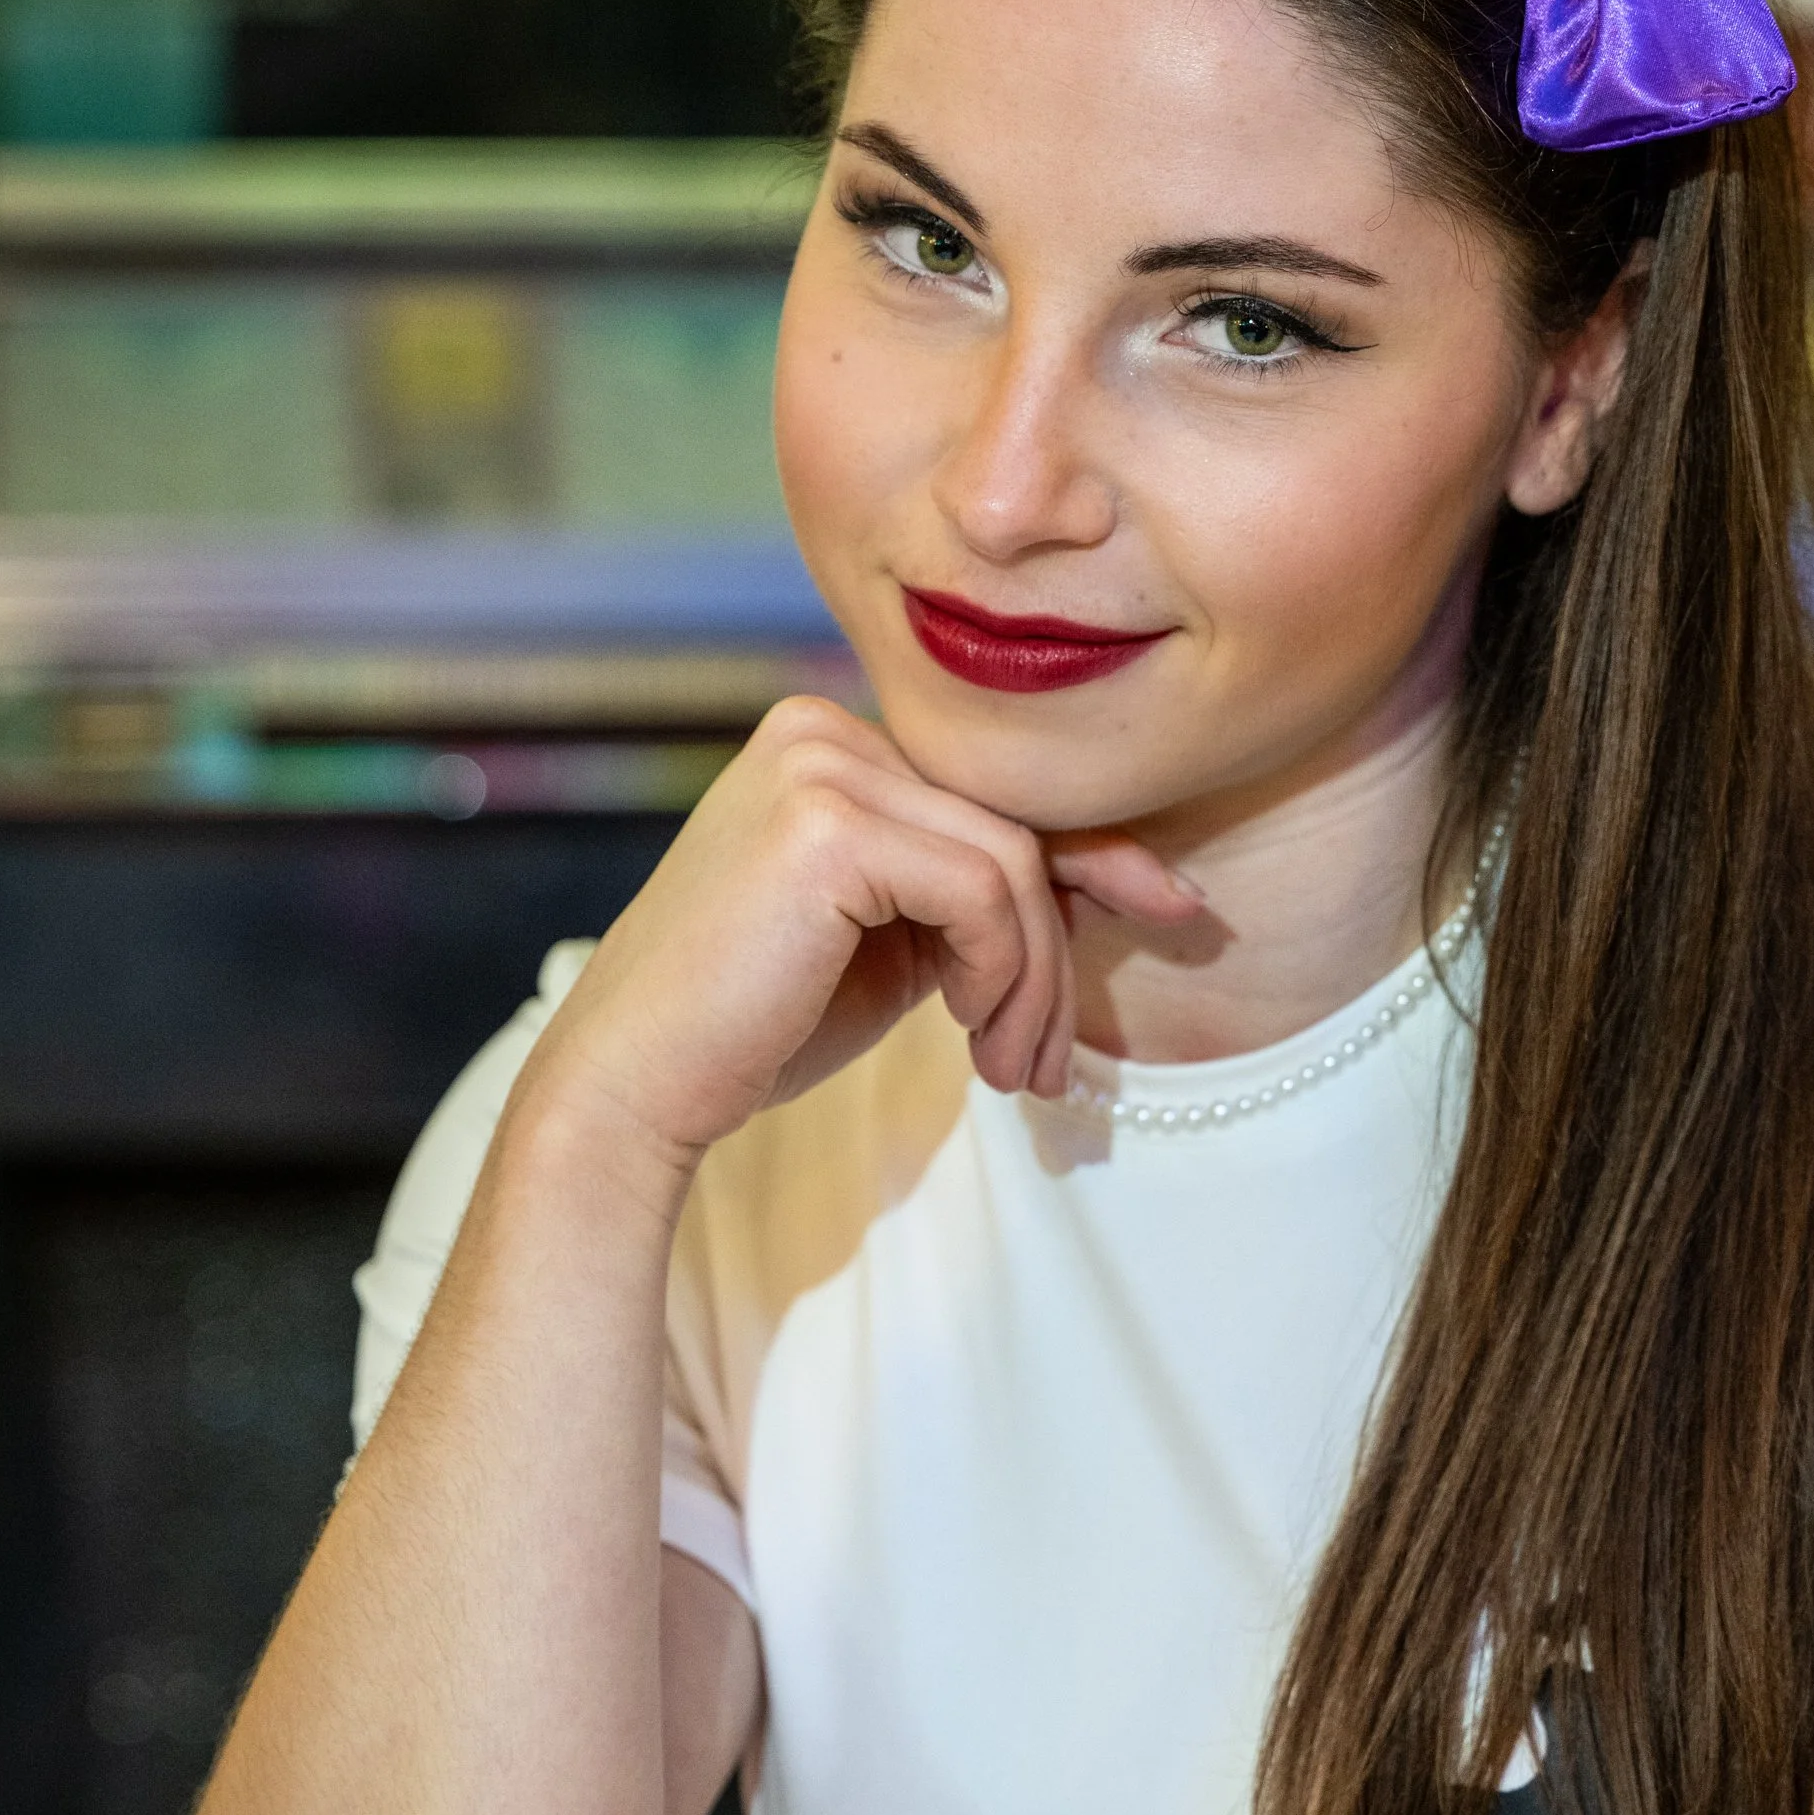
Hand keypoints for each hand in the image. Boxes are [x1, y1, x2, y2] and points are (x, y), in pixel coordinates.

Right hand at [513, 695, 1203, 1173]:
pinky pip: (984, 891)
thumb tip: (1115, 876)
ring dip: (1034, 984)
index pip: (993, 796)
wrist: (639, 1085)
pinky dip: (1001, 973)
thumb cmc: (761, 1026)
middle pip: (1011, 828)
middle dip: (1058, 954)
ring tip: (1014, 1069)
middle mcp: (820, 729)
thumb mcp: (900, 944)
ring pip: (1011, 865)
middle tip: (1054, 1065)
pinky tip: (968, 1036)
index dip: (1096, 856)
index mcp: (830, 743)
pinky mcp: (827, 823)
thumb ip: (980, 895)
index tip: (1174, 911)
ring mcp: (818, 766)